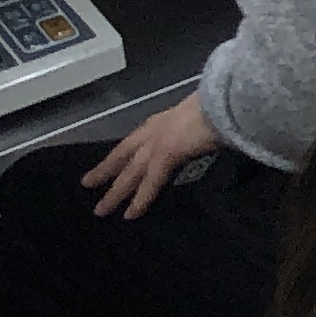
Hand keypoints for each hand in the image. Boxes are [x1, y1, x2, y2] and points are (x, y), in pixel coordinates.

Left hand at [81, 92, 218, 222]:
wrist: (228, 101)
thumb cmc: (221, 105)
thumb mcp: (202, 116)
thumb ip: (196, 129)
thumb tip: (203, 136)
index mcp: (164, 120)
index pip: (135, 140)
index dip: (120, 154)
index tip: (109, 165)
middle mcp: (155, 130)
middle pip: (123, 155)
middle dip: (105, 171)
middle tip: (87, 184)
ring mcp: (158, 142)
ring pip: (130, 172)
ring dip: (116, 192)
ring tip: (101, 212)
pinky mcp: (165, 154)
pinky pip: (150, 182)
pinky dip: (141, 199)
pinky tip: (131, 215)